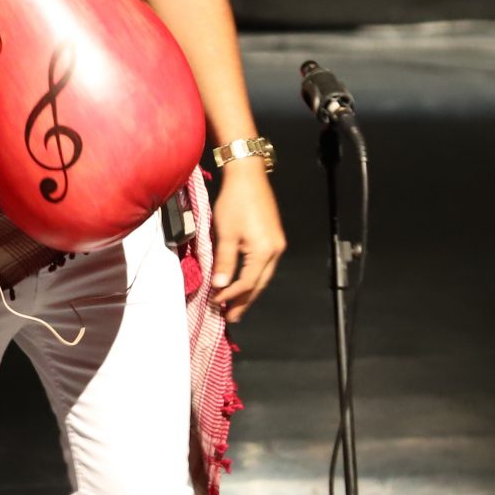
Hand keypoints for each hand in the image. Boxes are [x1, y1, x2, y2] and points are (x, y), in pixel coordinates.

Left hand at [209, 159, 284, 319]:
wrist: (248, 176)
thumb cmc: (234, 202)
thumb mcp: (225, 233)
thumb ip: (224, 262)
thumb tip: (220, 286)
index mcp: (264, 251)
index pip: (247, 283)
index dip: (232, 296)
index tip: (216, 305)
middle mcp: (276, 251)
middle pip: (260, 283)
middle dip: (245, 301)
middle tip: (231, 317)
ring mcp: (277, 244)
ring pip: (264, 276)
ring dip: (249, 290)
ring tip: (235, 305)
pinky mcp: (274, 237)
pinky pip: (265, 265)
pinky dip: (254, 276)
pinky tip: (244, 281)